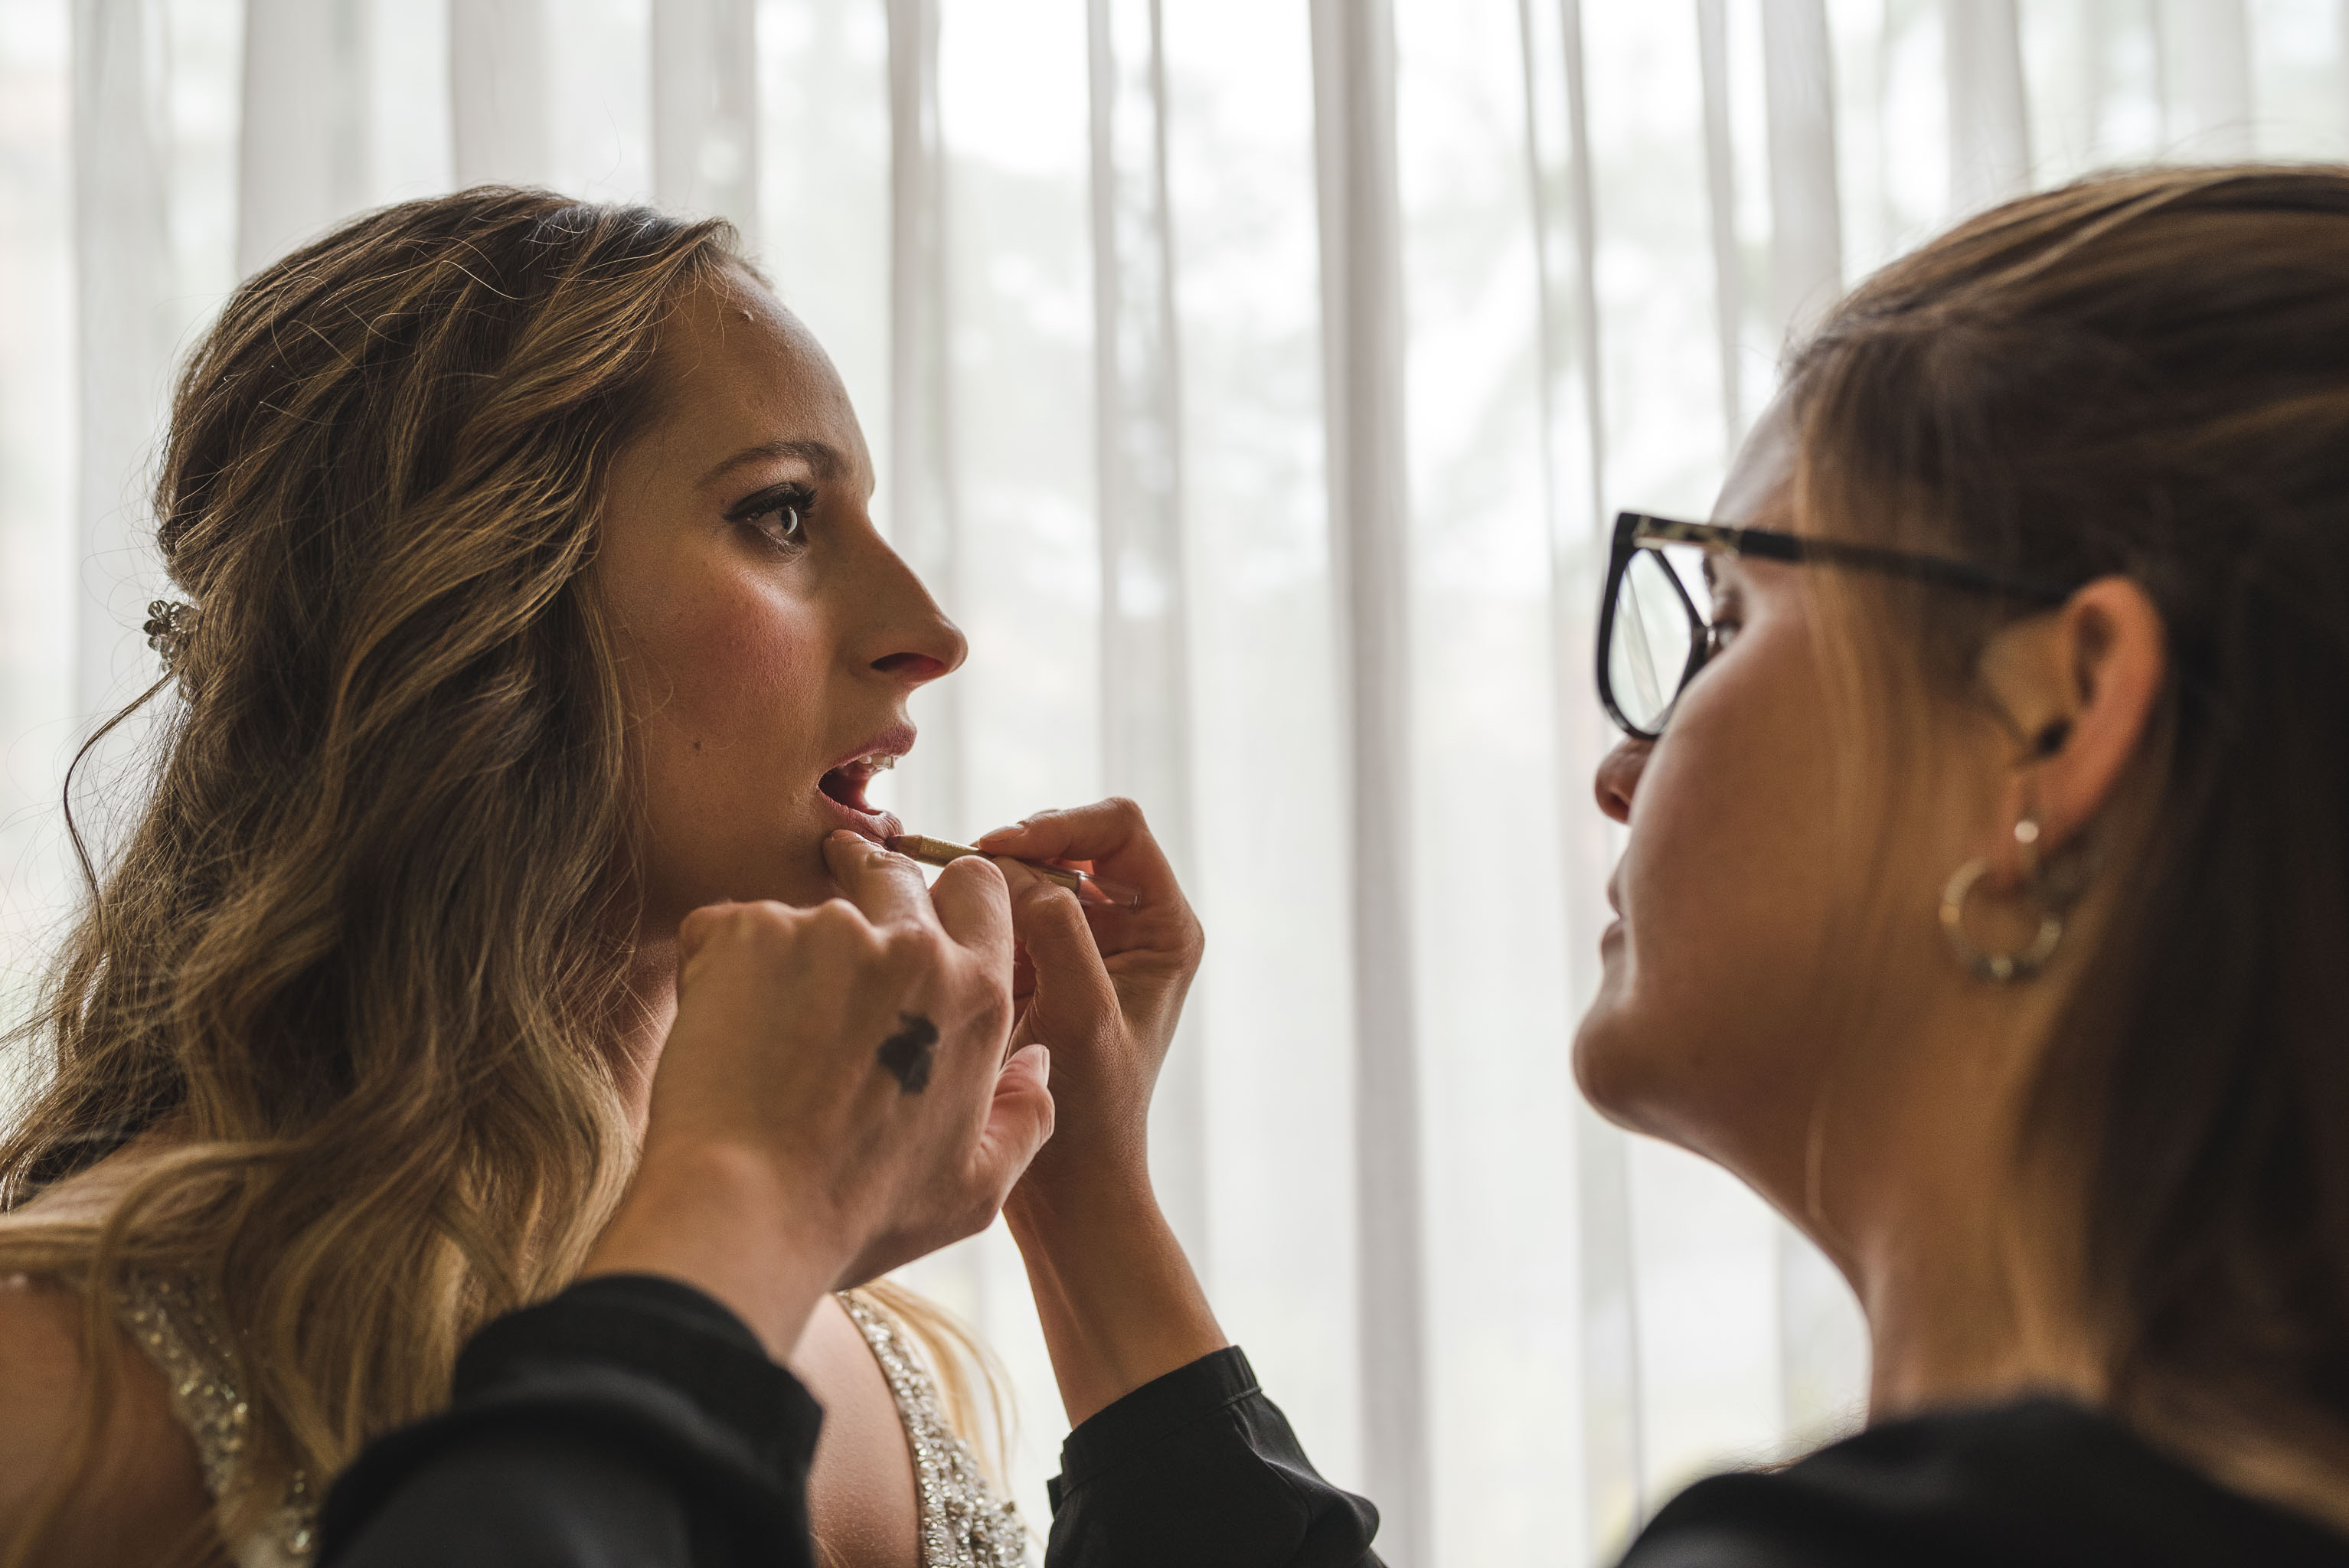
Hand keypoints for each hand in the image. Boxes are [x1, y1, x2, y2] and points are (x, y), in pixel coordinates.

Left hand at [584, 832, 1054, 1353]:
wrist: (740, 1212)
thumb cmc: (855, 1215)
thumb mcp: (973, 1190)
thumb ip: (1024, 1118)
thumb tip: (1036, 1063)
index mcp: (974, 993)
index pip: (979, 886)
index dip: (950, 897)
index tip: (917, 917)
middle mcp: (908, 945)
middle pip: (893, 874)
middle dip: (865, 893)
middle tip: (829, 954)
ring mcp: (821, 930)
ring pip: (806, 911)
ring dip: (788, 950)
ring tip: (762, 1033)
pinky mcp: (740, 932)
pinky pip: (727, 927)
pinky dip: (719, 966)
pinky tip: (717, 1032)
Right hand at [977, 798, 1203, 1207]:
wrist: (1067, 1187)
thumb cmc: (1093, 1112)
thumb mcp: (1082, 1016)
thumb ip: (1058, 933)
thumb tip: (1014, 869)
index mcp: (1163, 928)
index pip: (1118, 828)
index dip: (1058, 825)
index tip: (997, 850)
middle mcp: (1128, 925)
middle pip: (1066, 841)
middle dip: (1012, 851)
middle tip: (957, 878)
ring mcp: (1078, 943)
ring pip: (1025, 873)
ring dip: (985, 883)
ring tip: (943, 908)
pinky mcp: (1034, 967)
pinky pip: (998, 914)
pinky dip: (968, 914)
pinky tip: (936, 930)